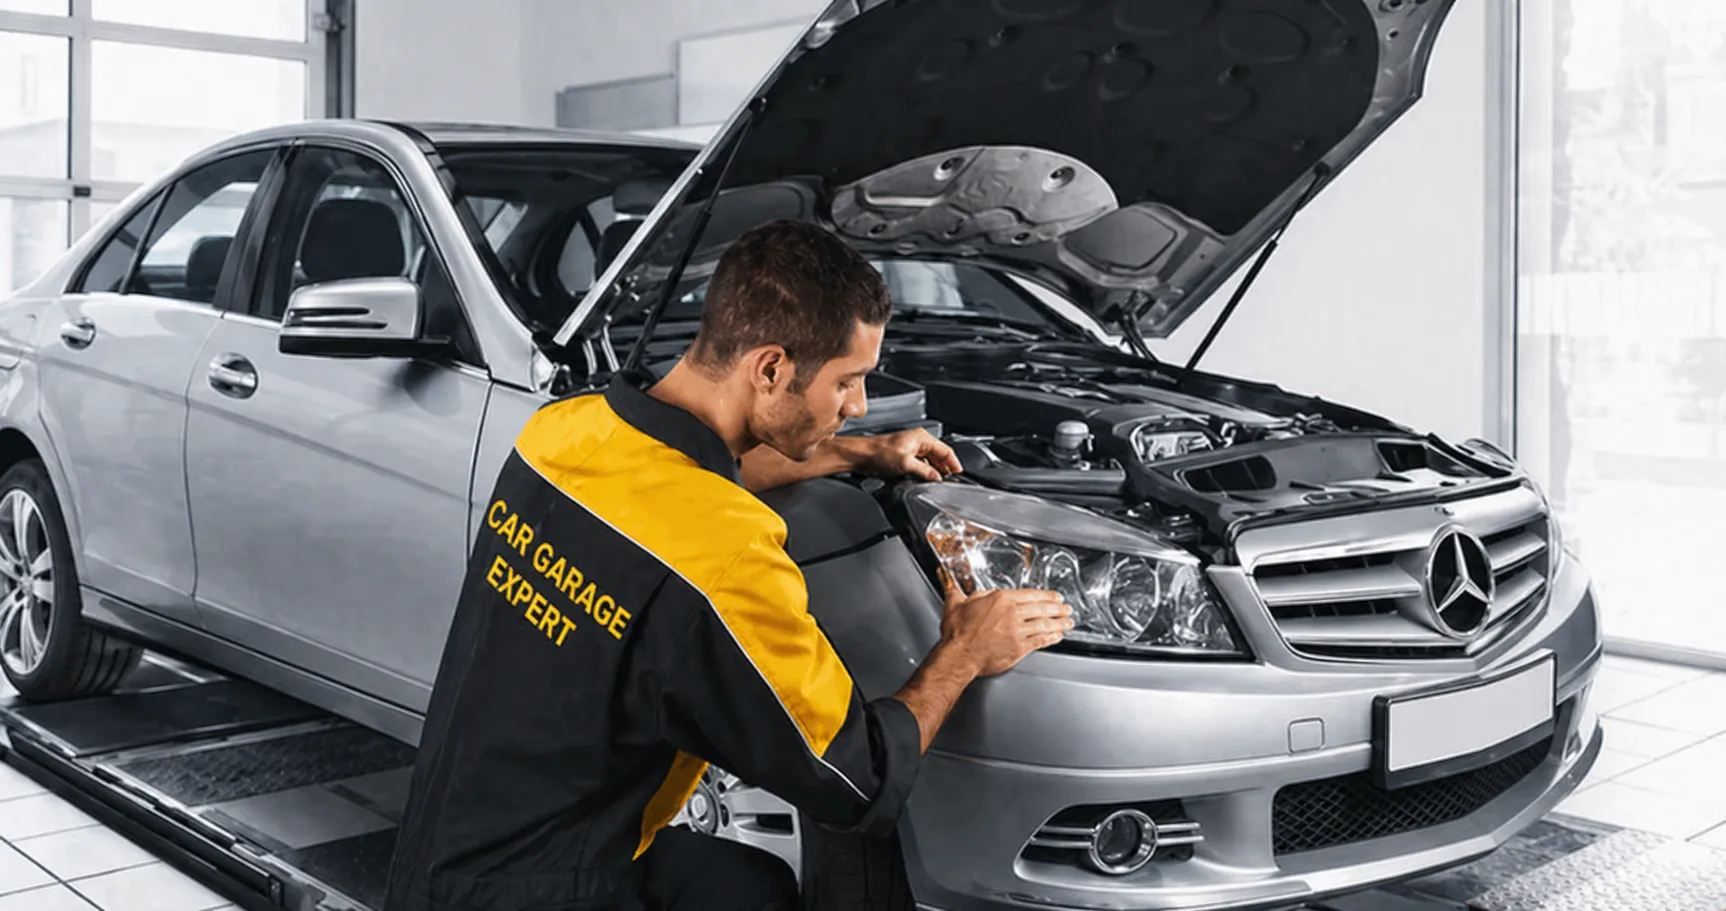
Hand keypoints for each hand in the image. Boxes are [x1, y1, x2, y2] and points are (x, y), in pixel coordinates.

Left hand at [850, 427, 962, 481]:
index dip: (953, 462)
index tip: (959, 472)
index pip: (945, 450)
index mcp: (921, 437)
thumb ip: (925, 471)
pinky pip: (921, 464)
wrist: (861, 455)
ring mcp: (910, 449)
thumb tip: (937, 477)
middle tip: (951, 480)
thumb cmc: (878, 452)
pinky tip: (925, 479)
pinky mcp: (904, 457)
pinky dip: (925, 471)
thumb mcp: (906, 463)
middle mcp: (917, 441)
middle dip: (945, 468)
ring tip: (938, 481)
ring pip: (930, 461)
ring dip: (935, 470)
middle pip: (939, 455)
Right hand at [938, 582, 1072, 677]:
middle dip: (1057, 608)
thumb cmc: (958, 632)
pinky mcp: (1019, 648)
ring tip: (1068, 622)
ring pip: (1044, 624)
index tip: (1054, 596)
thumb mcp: (956, 604)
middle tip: (1066, 608)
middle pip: (1041, 608)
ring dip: (1059, 623)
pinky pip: (1040, 641)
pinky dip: (1051, 638)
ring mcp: (1018, 631)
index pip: (1030, 594)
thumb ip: (960, 594)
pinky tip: (1057, 637)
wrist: (960, 655)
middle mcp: (1012, 614)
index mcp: (1000, 600)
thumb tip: (955, 587)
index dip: (1046, 595)